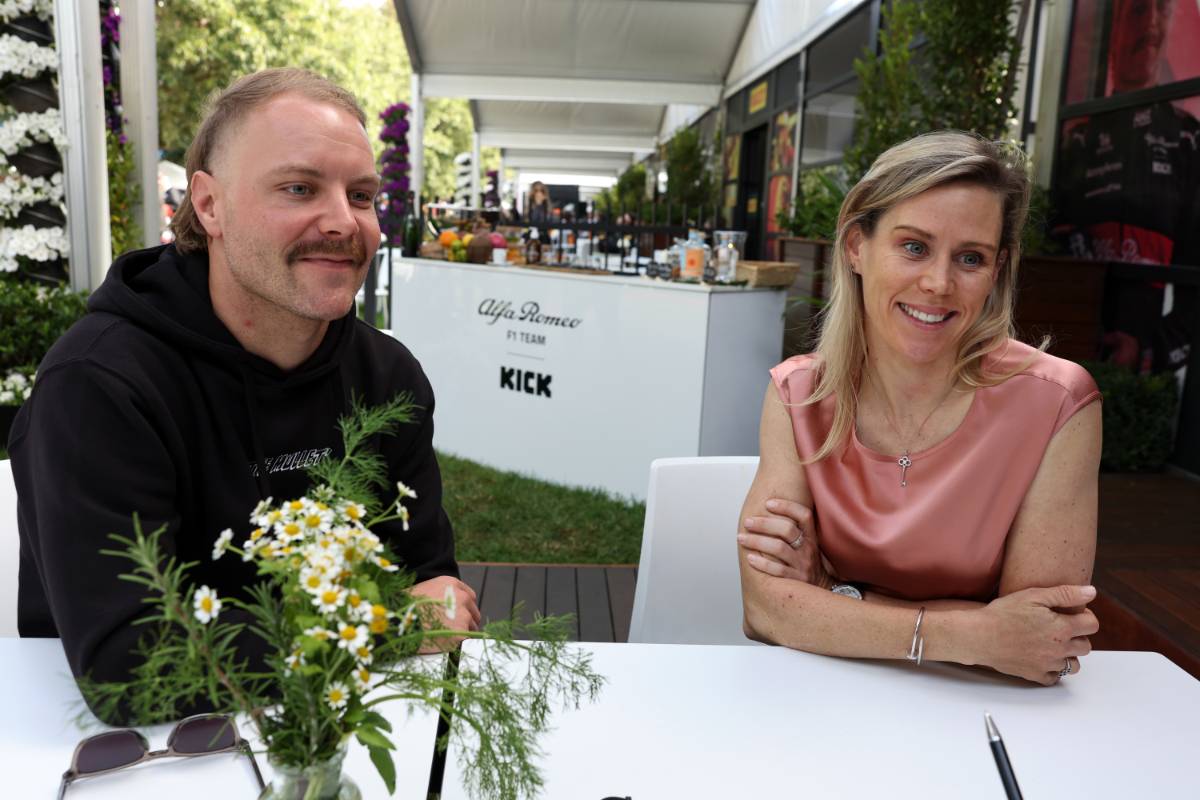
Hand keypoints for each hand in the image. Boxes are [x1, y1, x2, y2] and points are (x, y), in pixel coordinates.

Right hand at [410, 575, 480, 651]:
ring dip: (463, 634)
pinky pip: (465, 642)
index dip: (465, 607)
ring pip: (471, 628)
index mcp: (452, 584)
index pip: (469, 596)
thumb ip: (439, 596)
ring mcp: (463, 616)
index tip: (461, 615)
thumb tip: (442, 608)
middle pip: (473, 612)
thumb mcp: (423, 591)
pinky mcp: (461, 634)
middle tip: (454, 630)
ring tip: (445, 639)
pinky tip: (446, 647)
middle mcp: (461, 597)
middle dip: (466, 621)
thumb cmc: (404, 608)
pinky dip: (458, 646)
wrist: (398, 622)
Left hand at [738, 498, 832, 590]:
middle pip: (787, 530)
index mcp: (811, 537)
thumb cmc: (805, 563)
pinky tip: (750, 558)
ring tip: (741, 538)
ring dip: (757, 542)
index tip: (768, 503)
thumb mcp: (806, 546)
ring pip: (779, 548)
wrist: (819, 591)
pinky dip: (762, 563)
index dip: (787, 506)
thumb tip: (767, 510)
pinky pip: (777, 570)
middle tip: (747, 522)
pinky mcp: (795, 581)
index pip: (804, 516)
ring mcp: (802, 565)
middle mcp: (808, 550)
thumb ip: (793, 531)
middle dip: (764, 524)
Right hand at [973, 585, 1098, 684]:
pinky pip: (1055, 677)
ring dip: (1068, 655)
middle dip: (1078, 635)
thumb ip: (1065, 594)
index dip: (1085, 616)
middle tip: (1059, 627)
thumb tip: (1091, 592)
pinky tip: (1041, 656)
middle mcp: (1059, 649)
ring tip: (1052, 644)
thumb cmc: (1003, 613)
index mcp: (1062, 628)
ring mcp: (1048, 664)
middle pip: (1086, 646)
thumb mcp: (1034, 595)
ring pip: (1074, 665)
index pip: (1092, 625)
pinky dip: (1053, 669)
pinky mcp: (1036, 675)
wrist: (979, 636)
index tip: (1071, 613)